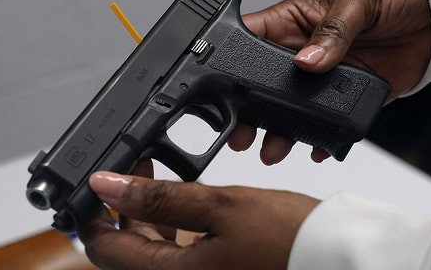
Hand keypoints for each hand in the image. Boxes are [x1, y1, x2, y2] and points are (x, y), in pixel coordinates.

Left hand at [79, 160, 320, 269]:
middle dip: (122, 209)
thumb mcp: (221, 206)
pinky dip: (172, 229)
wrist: (338, 260)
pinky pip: (179, 257)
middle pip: (127, 253)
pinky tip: (183, 203)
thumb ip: (160, 198)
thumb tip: (107, 186)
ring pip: (153, 254)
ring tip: (156, 177)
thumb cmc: (291, 240)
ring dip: (147, 216)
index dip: (91, 215)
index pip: (105, 249)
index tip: (94, 185)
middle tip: (132, 170)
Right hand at [228, 0, 430, 163]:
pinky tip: (316, 146)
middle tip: (242, 132)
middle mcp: (303, 53)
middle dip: (249, 110)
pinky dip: (322, 138)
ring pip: (291, 110)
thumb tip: (307, 60)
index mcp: (293, 22)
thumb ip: (333, 30)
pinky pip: (330, 122)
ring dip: (279, 131)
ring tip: (272, 148)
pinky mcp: (349, 95)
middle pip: (263, 85)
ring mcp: (325, 77)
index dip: (230, 60)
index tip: (221, 83)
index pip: (250, 39)